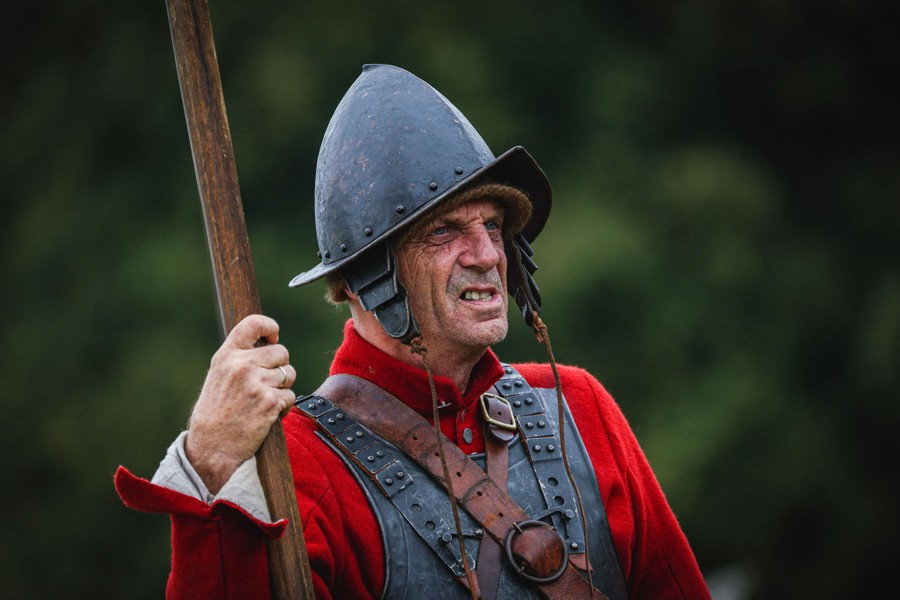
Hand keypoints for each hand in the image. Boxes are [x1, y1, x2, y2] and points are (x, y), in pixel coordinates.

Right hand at [185, 314, 295, 493]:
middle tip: (267, 383)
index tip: (273, 337)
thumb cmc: (216, 412)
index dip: (270, 327)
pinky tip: (268, 415)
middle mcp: (241, 365)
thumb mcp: (219, 376)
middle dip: (279, 367)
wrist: (212, 447)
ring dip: (283, 387)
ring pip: (289, 374)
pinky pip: (290, 396)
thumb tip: (270, 342)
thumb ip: (240, 357)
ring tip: (264, 400)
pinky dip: (284, 406)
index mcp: (226, 356)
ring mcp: (256, 383)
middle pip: (281, 352)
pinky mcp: (270, 402)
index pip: (253, 324)